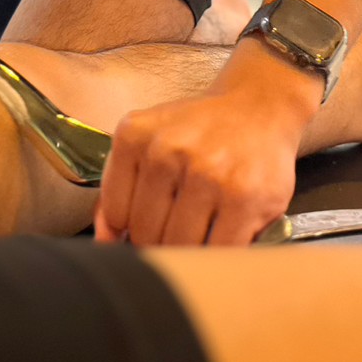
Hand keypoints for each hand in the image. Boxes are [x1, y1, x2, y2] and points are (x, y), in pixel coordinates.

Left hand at [94, 91, 302, 246]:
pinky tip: (223, 231)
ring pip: (181, 246)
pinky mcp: (244, 198)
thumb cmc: (197, 131)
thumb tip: (104, 240)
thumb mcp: (148, 139)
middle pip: (146, 233)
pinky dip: (219, 252)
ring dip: (191, 248)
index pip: (116, 213)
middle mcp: (168, 151)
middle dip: (161, 239)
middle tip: (179, 223)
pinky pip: (218, 250)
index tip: (148, 220)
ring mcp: (207, 175)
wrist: (257, 108)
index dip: (130, 227)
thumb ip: (118, 186)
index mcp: (134, 135)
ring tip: (202, 225)